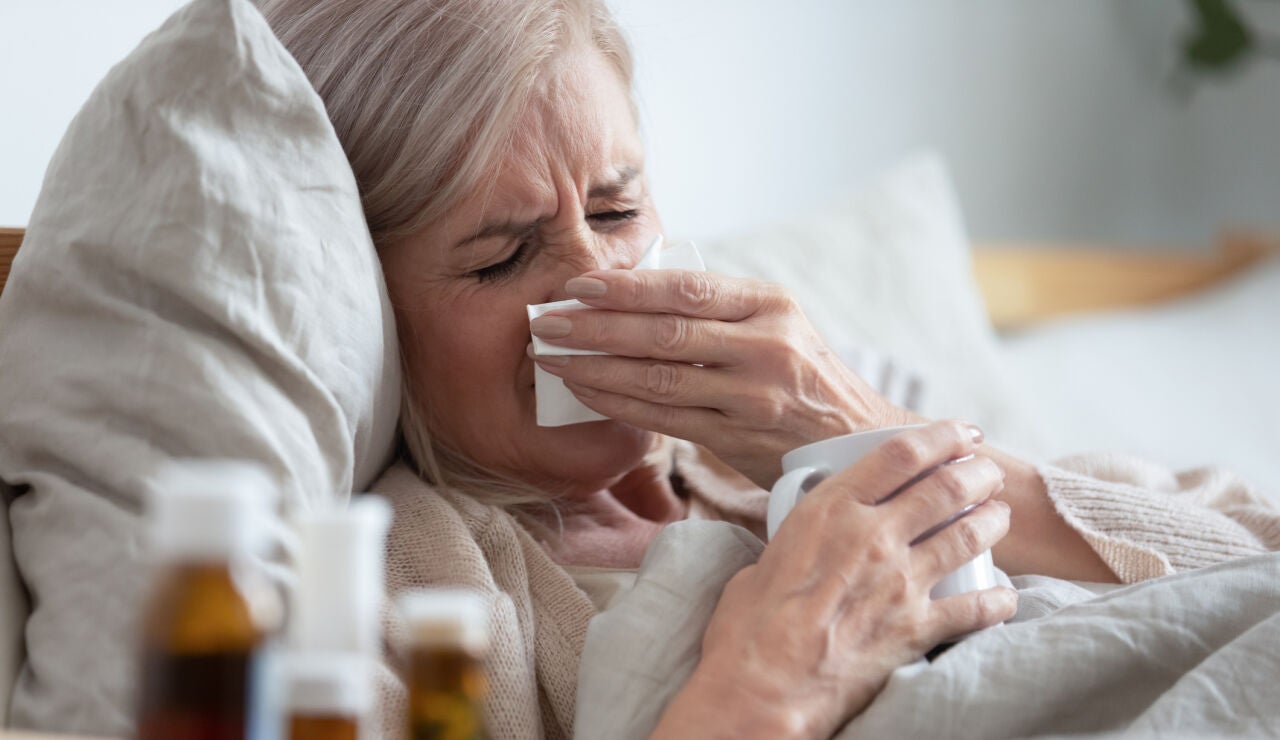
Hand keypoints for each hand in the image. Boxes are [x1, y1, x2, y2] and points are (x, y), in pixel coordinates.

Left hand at [530, 269, 915, 486]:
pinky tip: (586, 392)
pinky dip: (619, 404)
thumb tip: (634, 287)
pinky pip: (664, 419)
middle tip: (548, 321)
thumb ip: (719, 307)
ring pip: (659, 378)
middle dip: (596, 326)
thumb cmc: (803, 374)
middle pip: (664, 332)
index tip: (579, 284)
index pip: (687, 289)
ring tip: (552, 357)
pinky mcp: (737, 439)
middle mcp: (764, 347)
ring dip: (595, 368)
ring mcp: (751, 397)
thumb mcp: (778, 323)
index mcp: (771, 305)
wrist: (855, 440)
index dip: (627, 286)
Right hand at [652, 421, 1016, 738]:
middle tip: (986, 470)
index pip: (900, 453)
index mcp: (831, 510)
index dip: (941, 435)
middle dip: (976, 472)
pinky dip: (998, 600)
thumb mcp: (766, 557)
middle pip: (945, 486)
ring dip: (992, 520)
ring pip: (967, 535)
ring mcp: (900, 582)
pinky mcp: (916, 629)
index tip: (961, 432)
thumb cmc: (748, 628)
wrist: (762, 689)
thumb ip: (800, 539)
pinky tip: (1006, 596)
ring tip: (999, 514)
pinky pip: (976, 608)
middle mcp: (872, 536)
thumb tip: (806, 541)